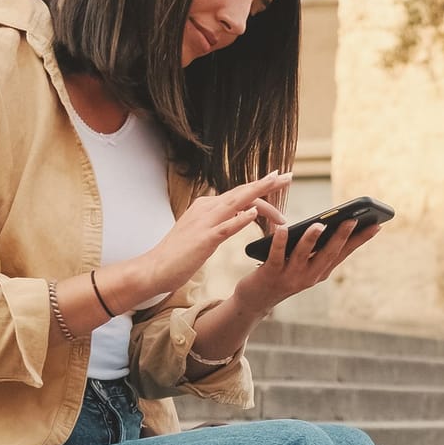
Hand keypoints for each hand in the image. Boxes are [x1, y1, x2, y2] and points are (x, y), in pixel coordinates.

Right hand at [144, 171, 289, 294]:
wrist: (155, 268)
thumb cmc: (180, 253)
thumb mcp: (204, 231)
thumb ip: (221, 221)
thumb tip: (242, 214)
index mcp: (207, 206)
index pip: (239, 193)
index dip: (260, 186)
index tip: (278, 179)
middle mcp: (206, 208)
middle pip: (241, 192)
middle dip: (266, 183)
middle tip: (288, 176)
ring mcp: (204, 222)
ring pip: (236, 202)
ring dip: (258, 192)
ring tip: (277, 184)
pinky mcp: (203, 240)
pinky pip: (224, 227)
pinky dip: (239, 219)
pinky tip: (253, 214)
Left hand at [233, 212, 380, 314]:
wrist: (256, 300)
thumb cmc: (282, 273)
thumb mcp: (304, 263)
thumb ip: (316, 247)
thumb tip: (328, 223)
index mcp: (321, 271)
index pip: (344, 253)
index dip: (360, 240)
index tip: (377, 226)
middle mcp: (310, 276)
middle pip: (328, 254)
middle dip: (341, 237)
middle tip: (352, 219)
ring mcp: (291, 277)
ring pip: (303, 255)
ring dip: (312, 240)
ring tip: (319, 225)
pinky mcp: (270, 274)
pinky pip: (276, 255)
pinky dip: (280, 242)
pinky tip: (283, 228)